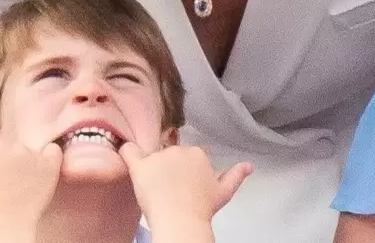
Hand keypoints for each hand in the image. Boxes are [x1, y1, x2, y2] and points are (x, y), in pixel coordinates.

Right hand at [0, 136, 62, 224]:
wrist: (8, 222)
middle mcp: (14, 146)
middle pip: (7, 144)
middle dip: (2, 158)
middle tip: (1, 179)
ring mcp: (34, 155)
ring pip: (27, 147)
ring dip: (23, 158)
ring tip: (18, 179)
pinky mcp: (51, 164)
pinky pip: (53, 150)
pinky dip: (48, 156)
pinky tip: (39, 171)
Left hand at [119, 143, 251, 227]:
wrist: (182, 223)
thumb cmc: (202, 211)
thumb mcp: (224, 192)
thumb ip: (236, 175)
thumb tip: (249, 165)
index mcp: (198, 153)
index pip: (185, 155)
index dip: (182, 169)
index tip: (182, 184)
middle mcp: (179, 150)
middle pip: (168, 154)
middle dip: (167, 167)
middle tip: (168, 189)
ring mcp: (159, 157)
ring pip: (150, 155)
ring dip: (150, 168)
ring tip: (154, 190)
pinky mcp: (141, 166)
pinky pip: (128, 151)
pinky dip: (126, 152)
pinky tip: (127, 159)